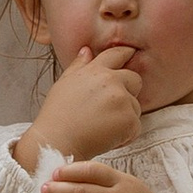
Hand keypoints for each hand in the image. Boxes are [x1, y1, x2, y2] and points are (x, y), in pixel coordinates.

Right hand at [22, 46, 142, 163]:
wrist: (56, 142)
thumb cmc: (56, 116)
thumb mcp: (64, 84)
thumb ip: (78, 65)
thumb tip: (87, 50)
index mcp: (95, 70)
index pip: (117, 54)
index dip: (126, 54)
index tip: (131, 54)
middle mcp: (111, 81)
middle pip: (135, 79)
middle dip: (128, 92)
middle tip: (110, 109)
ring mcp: (122, 100)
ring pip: (135, 106)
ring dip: (124, 117)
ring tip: (101, 127)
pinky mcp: (129, 120)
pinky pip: (136, 127)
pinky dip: (125, 135)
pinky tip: (106, 138)